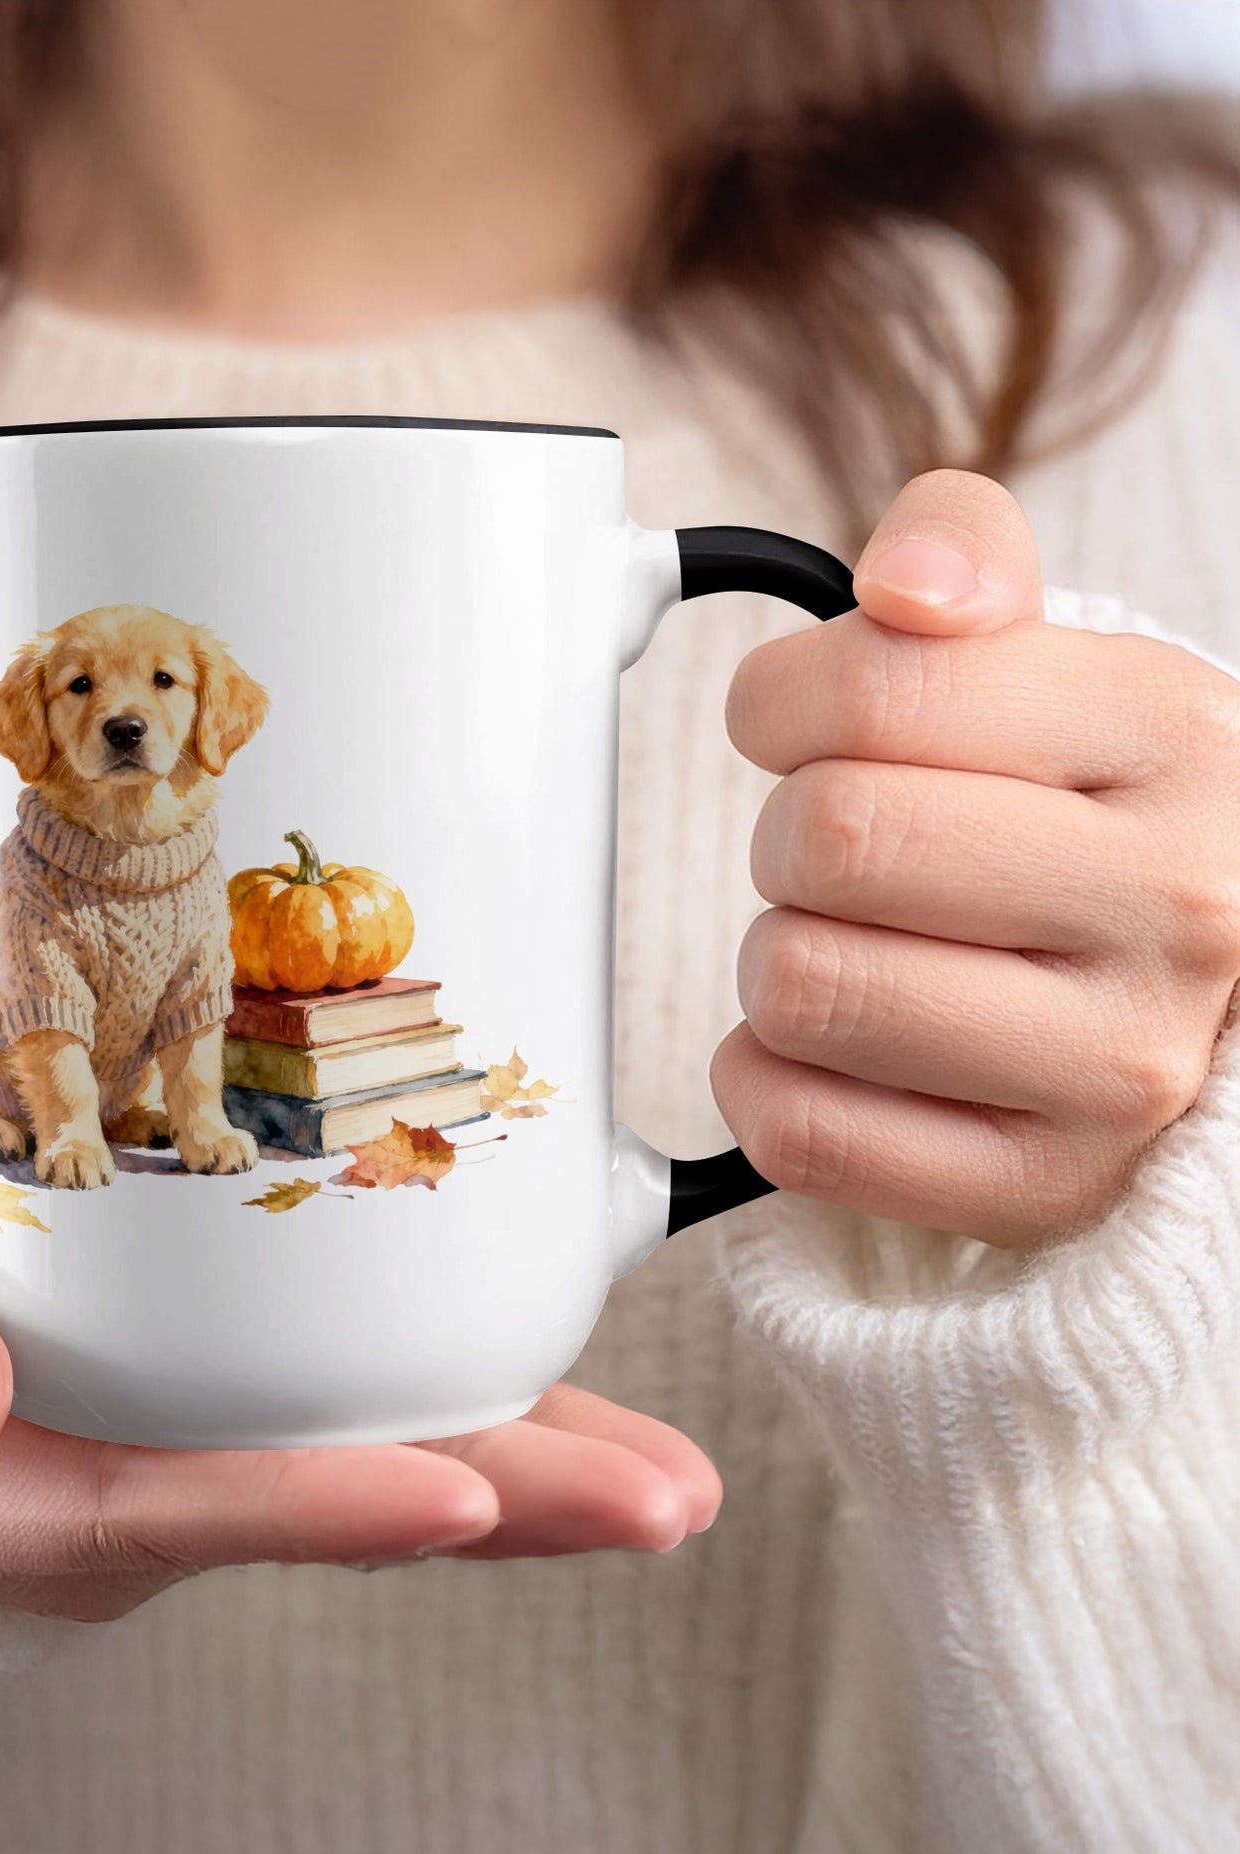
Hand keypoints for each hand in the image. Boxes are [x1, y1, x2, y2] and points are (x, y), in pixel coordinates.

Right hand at [0, 1133, 721, 1620]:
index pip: (162, 1511)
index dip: (310, 1509)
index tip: (456, 1496)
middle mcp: (88, 1496)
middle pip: (303, 1507)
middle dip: (489, 1508)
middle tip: (661, 1500)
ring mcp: (143, 1453)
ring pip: (340, 1468)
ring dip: (507, 1467)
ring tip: (664, 1472)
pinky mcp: (176, 1400)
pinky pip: (320, 1410)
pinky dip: (440, 1399)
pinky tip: (546, 1378)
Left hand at [716, 470, 1239, 1248]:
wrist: (1206, 989)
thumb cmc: (1092, 814)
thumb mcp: (1058, 658)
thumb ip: (964, 558)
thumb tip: (903, 585)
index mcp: (1171, 735)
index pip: (871, 692)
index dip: (780, 703)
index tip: (798, 725)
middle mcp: (1176, 905)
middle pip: (825, 840)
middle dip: (788, 836)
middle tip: (839, 852)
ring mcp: (1117, 1066)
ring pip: (802, 988)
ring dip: (780, 959)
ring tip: (854, 945)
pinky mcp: (1042, 1186)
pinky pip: (802, 1131)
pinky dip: (767, 1080)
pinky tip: (830, 1048)